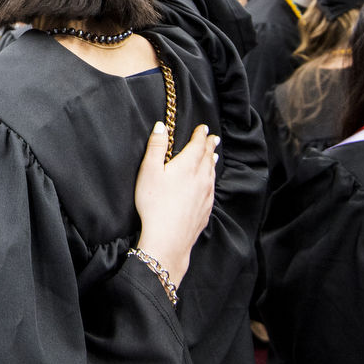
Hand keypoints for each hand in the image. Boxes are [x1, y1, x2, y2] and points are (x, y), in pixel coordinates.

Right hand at [133, 122, 218, 288]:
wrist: (168, 238)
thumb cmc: (154, 204)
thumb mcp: (149, 171)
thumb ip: (156, 147)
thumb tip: (161, 126)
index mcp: (187, 166)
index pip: (197, 145)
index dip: (200, 134)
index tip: (203, 127)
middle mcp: (201, 179)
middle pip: (208, 157)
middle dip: (209, 145)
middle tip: (213, 137)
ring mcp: (205, 195)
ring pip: (211, 173)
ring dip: (212, 161)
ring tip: (214, 155)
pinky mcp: (205, 210)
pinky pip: (212, 188)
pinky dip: (211, 179)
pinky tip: (209, 182)